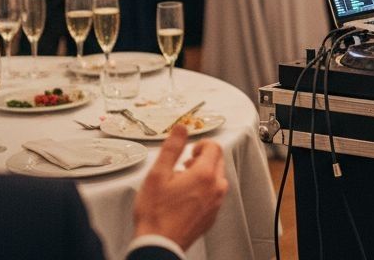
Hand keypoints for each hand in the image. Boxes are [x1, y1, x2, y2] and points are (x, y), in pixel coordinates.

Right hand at [132, 127, 228, 249]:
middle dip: (202, 158)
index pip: (214, 147)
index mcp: (204, 175)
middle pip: (218, 162)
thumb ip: (172, 148)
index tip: (190, 150)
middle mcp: (215, 188)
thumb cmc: (156, 213)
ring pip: (217, 178)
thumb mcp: (158, 174)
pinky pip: (214, 195)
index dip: (202, 144)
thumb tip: (181, 128)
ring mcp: (216, 203)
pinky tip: (186, 197)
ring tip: (182, 182)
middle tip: (184, 165)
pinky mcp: (212, 216)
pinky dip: (204, 190)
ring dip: (203, 174)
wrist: (159, 244)